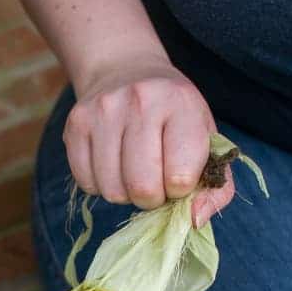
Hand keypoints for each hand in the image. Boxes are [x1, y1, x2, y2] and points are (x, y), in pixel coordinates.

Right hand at [65, 53, 233, 225]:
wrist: (125, 70)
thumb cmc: (174, 118)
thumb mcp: (207, 142)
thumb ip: (215, 188)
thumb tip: (193, 220)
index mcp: (181, 104)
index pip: (180, 177)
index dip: (179, 189)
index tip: (178, 174)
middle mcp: (140, 101)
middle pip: (142, 188)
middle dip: (150, 198)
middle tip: (154, 180)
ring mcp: (103, 111)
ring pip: (111, 191)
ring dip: (124, 193)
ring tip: (132, 171)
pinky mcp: (75, 124)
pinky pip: (86, 183)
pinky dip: (100, 185)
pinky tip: (111, 164)